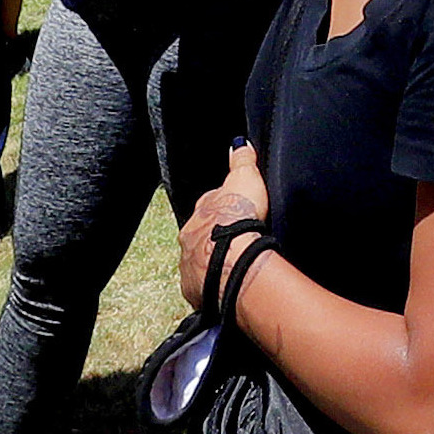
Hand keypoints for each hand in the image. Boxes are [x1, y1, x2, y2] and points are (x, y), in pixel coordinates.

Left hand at [176, 145, 269, 307]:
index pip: (207, 205)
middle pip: (199, 235)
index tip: (233, 211)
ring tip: (232, 264)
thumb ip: (242, 161)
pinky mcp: (196, 290)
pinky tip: (226, 283)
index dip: (221, 207)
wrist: (234, 259)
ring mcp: (189, 266)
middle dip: (212, 236)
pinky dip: (213, 284)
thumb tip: (239, 144)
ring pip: (199, 261)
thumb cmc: (239, 218)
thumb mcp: (245, 179)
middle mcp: (187, 240)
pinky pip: (203, 286)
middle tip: (233, 239)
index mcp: (198, 213)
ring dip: (211, 261)